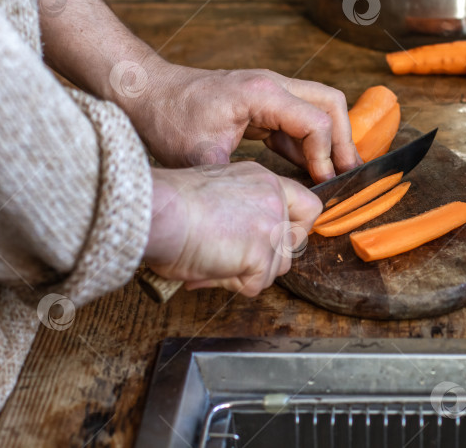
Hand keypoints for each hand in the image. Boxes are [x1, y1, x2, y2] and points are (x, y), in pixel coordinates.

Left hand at [125, 61, 360, 182]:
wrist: (144, 93)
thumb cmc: (167, 118)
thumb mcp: (201, 157)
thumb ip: (239, 179)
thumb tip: (266, 206)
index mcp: (262, 92)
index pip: (316, 120)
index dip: (325, 155)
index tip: (322, 183)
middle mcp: (272, 85)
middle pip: (330, 103)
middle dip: (343, 140)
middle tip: (347, 174)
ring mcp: (268, 92)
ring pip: (319, 108)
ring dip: (329, 140)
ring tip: (335, 175)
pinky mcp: (261, 104)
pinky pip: (297, 120)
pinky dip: (308, 143)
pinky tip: (308, 170)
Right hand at [143, 163, 321, 296]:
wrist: (158, 211)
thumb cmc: (170, 204)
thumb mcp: (216, 193)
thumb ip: (239, 212)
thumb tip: (239, 244)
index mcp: (263, 180)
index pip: (307, 206)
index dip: (297, 229)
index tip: (278, 241)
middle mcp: (273, 199)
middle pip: (293, 244)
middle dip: (266, 259)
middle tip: (232, 257)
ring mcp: (271, 226)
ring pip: (275, 269)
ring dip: (244, 273)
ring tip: (211, 259)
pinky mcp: (262, 254)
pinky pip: (254, 284)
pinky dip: (229, 283)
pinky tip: (209, 267)